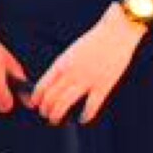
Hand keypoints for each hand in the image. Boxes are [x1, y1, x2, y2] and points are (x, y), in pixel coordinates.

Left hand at [22, 4, 147, 124]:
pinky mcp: (103, 86)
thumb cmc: (95, 40)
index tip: (36, 104)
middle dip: (45, 110)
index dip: (36, 99)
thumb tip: (54, 83)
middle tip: (46, 115)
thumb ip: (62, 67)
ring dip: (57, 116)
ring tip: (56, 120)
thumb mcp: (71, 52)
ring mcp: (87, 81)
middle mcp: (71, 73)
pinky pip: (91, 107)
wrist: (117, 32)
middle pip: (50, 98)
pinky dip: (85, 116)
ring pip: (64, 104)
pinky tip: (82, 119)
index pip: (42, 86)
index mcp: (62, 64)